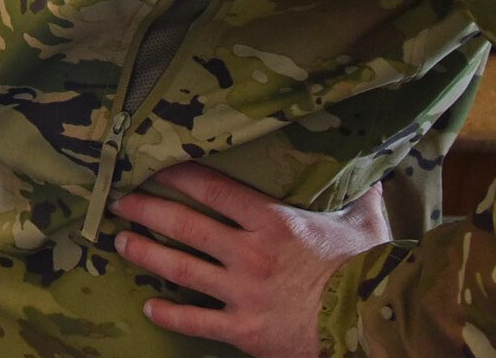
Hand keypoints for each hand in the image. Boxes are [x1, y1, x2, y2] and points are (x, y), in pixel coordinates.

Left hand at [110, 163, 389, 357]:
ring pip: (182, 270)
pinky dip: (170, 315)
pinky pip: (198, 322)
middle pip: (185, 225)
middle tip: (119, 203)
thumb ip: (361, 199)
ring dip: (147, 255)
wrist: (369, 324)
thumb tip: (376, 176)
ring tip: (120, 244)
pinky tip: (149, 306)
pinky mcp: (245, 330)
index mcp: (272, 221)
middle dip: (147, 211)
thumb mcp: (365, 226)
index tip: (152, 166)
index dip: (176, 174)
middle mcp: (249, 253)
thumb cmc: (366, 271)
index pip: (211, 187)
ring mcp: (244, 293)